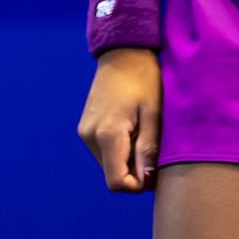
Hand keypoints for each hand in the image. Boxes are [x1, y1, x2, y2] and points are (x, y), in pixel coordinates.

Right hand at [76, 47, 162, 191]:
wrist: (123, 53)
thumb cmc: (144, 80)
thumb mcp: (153, 114)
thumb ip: (148, 149)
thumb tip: (146, 180)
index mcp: (108, 134)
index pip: (116, 182)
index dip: (137, 185)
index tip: (153, 170)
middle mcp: (90, 137)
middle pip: (112, 174)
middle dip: (133, 171)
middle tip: (151, 147)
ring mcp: (85, 132)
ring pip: (108, 164)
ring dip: (126, 159)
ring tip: (141, 132)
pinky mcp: (85, 128)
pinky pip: (103, 151)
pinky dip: (118, 149)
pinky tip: (131, 128)